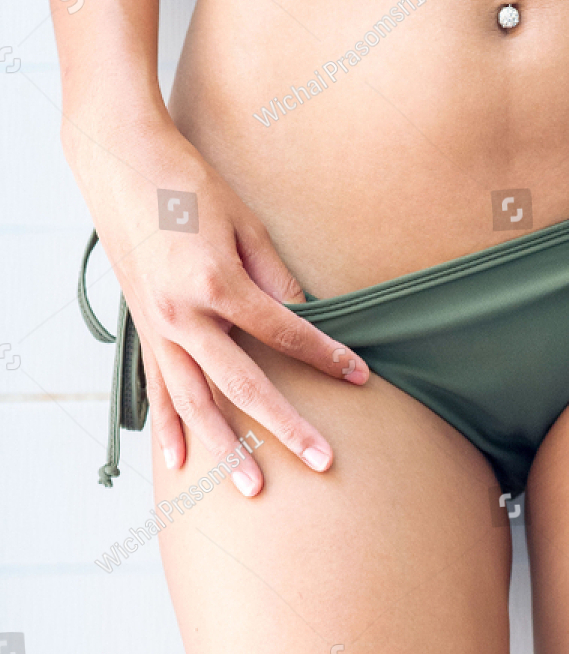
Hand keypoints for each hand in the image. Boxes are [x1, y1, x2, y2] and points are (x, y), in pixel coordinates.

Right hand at [74, 120, 367, 496]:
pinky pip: (159, 389)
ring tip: (253, 488)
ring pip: (197, 402)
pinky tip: (180, 464)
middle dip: (286, 428)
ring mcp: (158, 329)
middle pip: (244, 386)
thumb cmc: (189, 187)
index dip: (326, 357)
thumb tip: (310, 320)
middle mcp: (183, 317)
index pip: (284, 334)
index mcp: (215, 284)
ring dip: (226, 448)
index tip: (362, 377)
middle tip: (323, 462)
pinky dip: (169, 428)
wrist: (121, 164)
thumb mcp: (245, 224)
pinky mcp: (143, 330)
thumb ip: (276, 279)